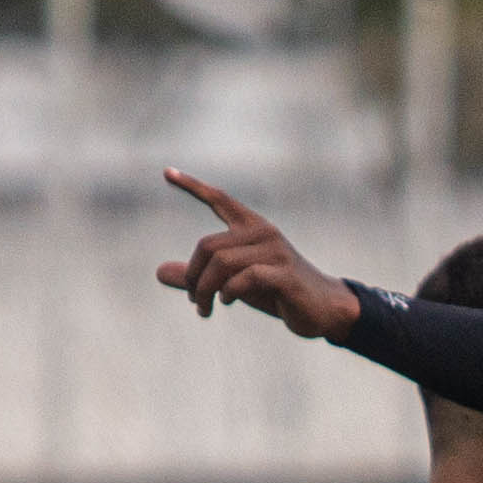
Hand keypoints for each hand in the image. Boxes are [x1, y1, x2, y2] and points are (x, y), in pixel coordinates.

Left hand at [157, 172, 362, 337]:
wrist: (323, 310)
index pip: (219, 199)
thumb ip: (200, 277)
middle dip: (193, 276)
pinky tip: (227, 301)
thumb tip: (158, 273)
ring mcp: (275, 251)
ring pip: (222, 263)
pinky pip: (245, 278)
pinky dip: (229, 291)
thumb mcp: (234, 282)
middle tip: (193, 300)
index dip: (192, 186)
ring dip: (205, 290)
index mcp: (252, 228)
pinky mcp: (284, 274)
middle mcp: (263, 232)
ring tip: (204, 309)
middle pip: (208, 246)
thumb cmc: (278, 292)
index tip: (166, 172)